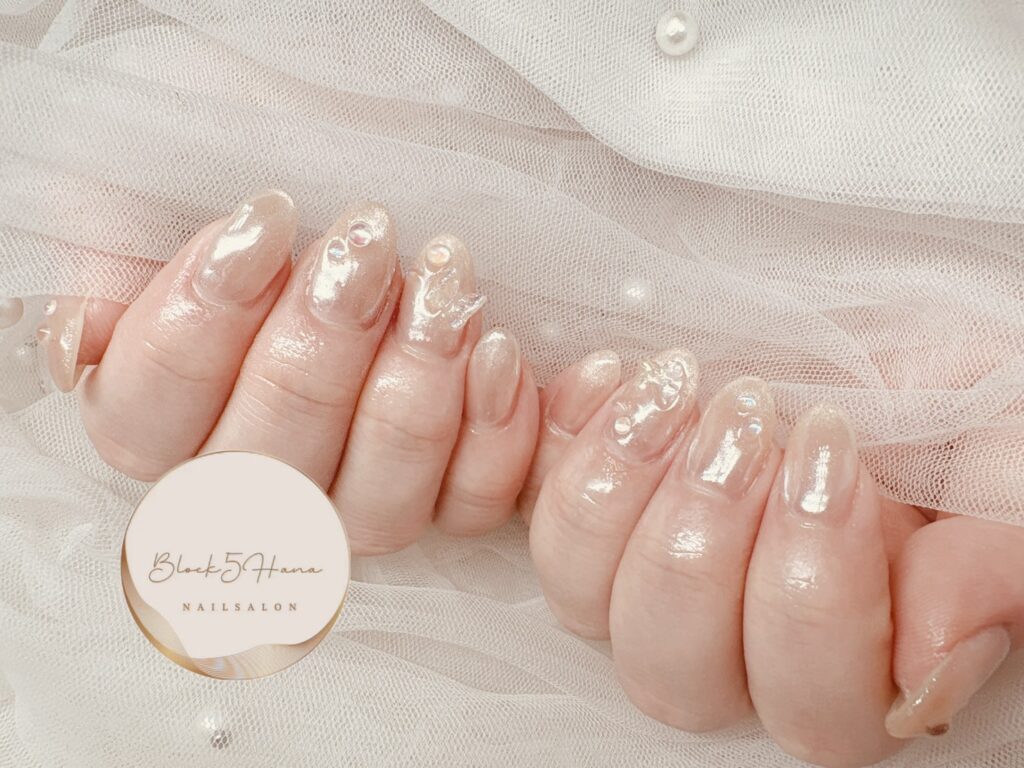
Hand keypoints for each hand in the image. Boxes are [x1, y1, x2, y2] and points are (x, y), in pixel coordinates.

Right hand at [38, 191, 538, 553]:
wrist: (368, 162)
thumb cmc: (268, 173)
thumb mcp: (162, 185)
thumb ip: (110, 262)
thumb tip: (83, 340)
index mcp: (162, 418)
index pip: (150, 418)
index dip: (203, 324)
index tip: (267, 220)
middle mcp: (258, 480)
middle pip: (270, 466)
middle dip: (319, 347)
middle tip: (365, 244)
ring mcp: (355, 497)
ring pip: (373, 504)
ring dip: (409, 390)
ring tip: (438, 285)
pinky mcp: (448, 490)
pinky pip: (467, 506)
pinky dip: (489, 438)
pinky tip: (495, 351)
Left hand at [528, 350, 1022, 766]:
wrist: (875, 340)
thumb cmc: (949, 408)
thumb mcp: (998, 468)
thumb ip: (985, 570)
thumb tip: (922, 683)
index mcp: (847, 662)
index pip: (812, 707)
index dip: (814, 595)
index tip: (837, 459)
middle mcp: (731, 638)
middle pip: (671, 667)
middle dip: (701, 540)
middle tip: (747, 422)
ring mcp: (644, 569)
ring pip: (580, 594)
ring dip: (618, 488)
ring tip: (675, 390)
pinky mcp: (593, 496)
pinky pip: (525, 493)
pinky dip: (560, 430)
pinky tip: (614, 371)